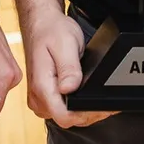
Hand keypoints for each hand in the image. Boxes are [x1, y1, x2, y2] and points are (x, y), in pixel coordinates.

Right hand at [22, 6, 112, 126]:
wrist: (42, 24)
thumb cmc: (52, 31)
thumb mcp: (65, 44)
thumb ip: (69, 68)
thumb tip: (70, 88)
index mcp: (42, 85)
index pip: (64, 116)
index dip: (85, 115)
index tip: (100, 106)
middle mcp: (38, 96)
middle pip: (67, 119)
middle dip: (88, 114)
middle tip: (105, 102)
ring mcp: (39, 98)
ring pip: (65, 116)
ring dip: (83, 111)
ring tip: (97, 99)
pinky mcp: (44, 96)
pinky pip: (61, 109)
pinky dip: (76, 106)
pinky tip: (85, 96)